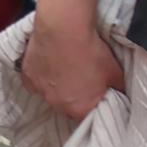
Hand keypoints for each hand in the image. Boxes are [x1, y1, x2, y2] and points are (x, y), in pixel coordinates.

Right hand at [20, 0, 123, 123]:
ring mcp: (40, 91)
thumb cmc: (91, 52)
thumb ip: (117, 89)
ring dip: (58, 87)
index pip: (89, 117)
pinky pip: (36, 82)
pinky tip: (51, 65)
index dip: (95, 106)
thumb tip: (119, 94)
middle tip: (83, 80)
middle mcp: (57, 104)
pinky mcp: (27, 76)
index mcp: (80, 109)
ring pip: (51, 95)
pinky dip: (43, 76)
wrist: (64, 29)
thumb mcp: (116, 73)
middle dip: (76, 97)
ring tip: (66, 70)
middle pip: (68, 107)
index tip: (98, 95)